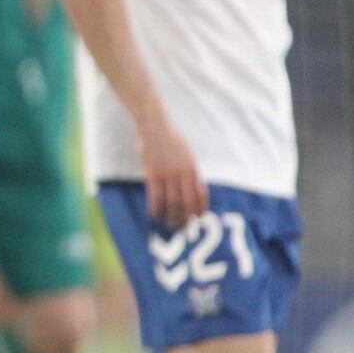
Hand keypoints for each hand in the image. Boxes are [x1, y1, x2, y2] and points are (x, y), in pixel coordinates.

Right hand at [136, 111, 206, 229]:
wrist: (154, 124)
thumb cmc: (169, 136)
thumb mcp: (186, 151)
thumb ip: (188, 168)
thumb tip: (191, 184)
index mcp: (192, 167)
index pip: (201, 193)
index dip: (200, 208)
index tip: (198, 218)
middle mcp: (182, 173)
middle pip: (187, 202)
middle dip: (186, 218)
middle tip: (183, 228)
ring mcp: (168, 174)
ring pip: (172, 202)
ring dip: (171, 217)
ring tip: (169, 225)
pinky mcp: (153, 173)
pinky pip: (156, 196)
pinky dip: (155, 209)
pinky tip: (154, 216)